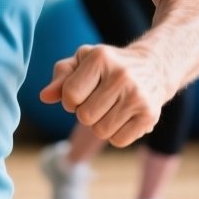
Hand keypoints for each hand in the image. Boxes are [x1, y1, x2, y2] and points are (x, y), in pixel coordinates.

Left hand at [39, 44, 173, 146]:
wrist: (154, 67)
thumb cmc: (109, 66)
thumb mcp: (83, 62)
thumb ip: (62, 77)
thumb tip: (44, 97)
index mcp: (100, 57)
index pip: (70, 96)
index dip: (70, 100)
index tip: (82, 93)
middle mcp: (121, 75)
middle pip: (85, 116)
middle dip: (86, 113)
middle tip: (99, 101)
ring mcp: (137, 96)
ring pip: (101, 131)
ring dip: (100, 125)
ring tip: (111, 109)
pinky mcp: (149, 115)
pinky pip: (118, 141)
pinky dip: (116, 134)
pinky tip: (124, 117)